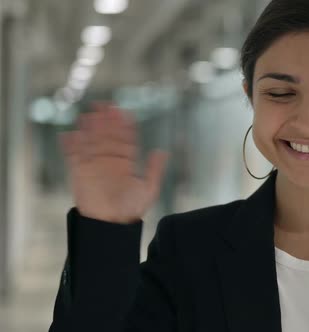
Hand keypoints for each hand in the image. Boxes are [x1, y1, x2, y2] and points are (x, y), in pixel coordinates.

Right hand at [59, 102, 167, 223]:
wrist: (111, 224)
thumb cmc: (130, 210)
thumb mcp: (149, 189)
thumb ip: (154, 169)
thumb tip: (162, 152)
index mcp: (125, 163)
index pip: (124, 139)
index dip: (123, 125)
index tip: (123, 111)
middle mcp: (109, 162)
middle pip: (107, 136)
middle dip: (106, 121)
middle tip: (105, 105)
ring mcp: (94, 166)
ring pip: (91, 142)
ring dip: (90, 128)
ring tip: (90, 114)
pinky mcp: (80, 173)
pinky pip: (74, 156)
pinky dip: (71, 145)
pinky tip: (70, 133)